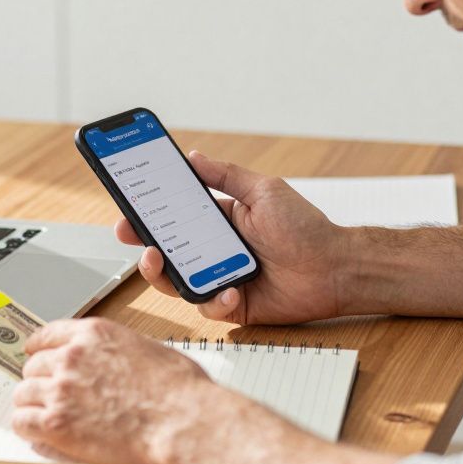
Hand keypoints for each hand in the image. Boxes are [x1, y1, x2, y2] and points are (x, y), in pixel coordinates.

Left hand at [11, 318, 221, 463]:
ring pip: (24, 394)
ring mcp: (61, 390)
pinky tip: (38, 433)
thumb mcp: (146, 349)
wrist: (183, 421)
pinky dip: (28, 429)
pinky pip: (22, 423)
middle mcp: (72, 357)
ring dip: (32, 404)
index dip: (38, 347)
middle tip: (48, 393)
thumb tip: (111, 362)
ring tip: (43, 415)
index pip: (48, 335)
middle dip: (40, 379)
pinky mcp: (56, 424)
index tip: (35, 353)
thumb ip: (115, 351)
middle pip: (33, 365)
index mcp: (94, 334)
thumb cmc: (179, 390)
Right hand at [117, 151, 347, 324]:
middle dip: (143, 243)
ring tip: (160, 260)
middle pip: (167, 251)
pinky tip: (231, 291)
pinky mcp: (233, 306)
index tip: (127, 205)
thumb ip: (226, 176)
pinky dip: (215, 300)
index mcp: (218, 221)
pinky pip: (209, 307)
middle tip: (129, 234)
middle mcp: (214, 251)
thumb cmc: (305, 228)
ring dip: (163, 273)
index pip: (174, 217)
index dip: (148, 213)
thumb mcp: (263, 191)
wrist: (335, 268)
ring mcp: (221, 279)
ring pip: (178, 282)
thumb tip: (193, 156)